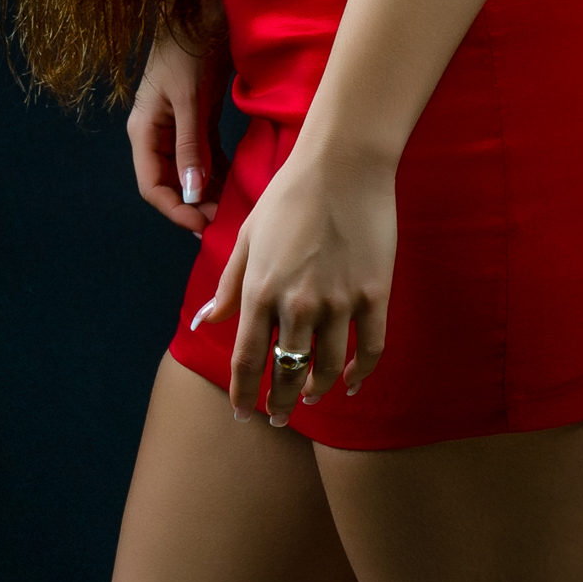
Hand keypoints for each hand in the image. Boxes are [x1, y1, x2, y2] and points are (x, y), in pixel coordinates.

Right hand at [127, 27, 231, 235]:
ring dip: (209, 192)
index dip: (175, 209)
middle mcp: (156, 135)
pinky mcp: (197, 119)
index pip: (151, 185)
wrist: (199, 10)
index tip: (203, 224)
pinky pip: (205, 155)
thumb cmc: (187, 49)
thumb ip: (189, 145)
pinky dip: (218, 171)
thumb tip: (193, 191)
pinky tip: (236, 184)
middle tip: (225, 223)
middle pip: (170, 183)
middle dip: (194, 205)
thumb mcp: (188, 99)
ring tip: (234, 209)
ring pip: (190, 172)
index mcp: (143, 131)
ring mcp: (177, 127)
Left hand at [196, 140, 396, 421]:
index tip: (242, 413)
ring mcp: (340, 302)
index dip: (244, 394)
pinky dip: (360, 374)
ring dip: (316, 391)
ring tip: (310, 399)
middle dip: (280, 402)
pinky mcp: (374, 295)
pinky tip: (351, 383)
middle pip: (287, 372)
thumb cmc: (290, 193)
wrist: (343, 163)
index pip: (248, 360)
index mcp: (261, 289)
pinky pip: (369, 350)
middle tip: (277, 418)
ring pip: (327, 368)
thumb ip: (230, 284)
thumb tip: (207, 321)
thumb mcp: (248, 235)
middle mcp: (298, 304)